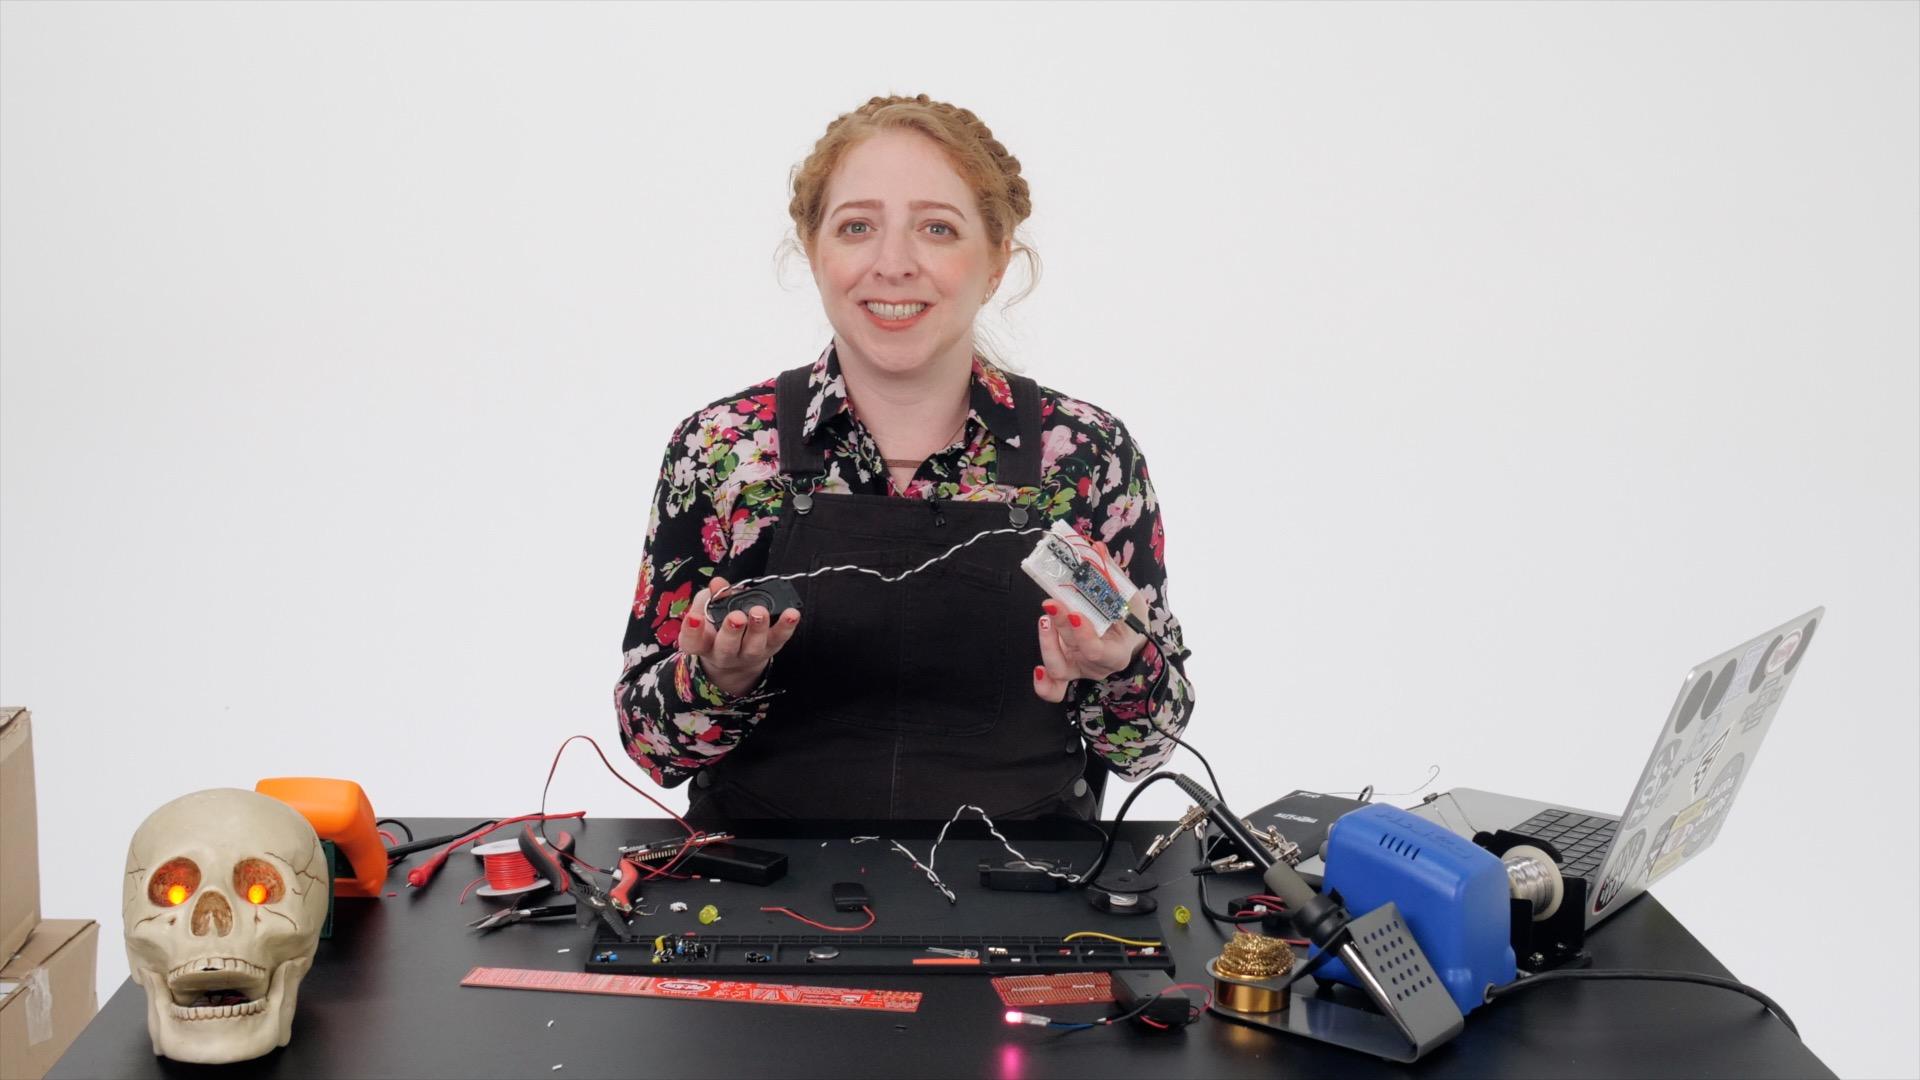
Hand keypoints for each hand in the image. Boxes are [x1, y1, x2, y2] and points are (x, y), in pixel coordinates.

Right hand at [679, 576, 801, 697]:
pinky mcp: (770, 649)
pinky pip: (779, 639)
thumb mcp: (707, 609)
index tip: (695, 617)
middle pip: (726, 647)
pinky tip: (791, 614)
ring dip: (758, 629)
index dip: (692, 630)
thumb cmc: (717, 626)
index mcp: (702, 643)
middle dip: (732, 631)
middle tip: (737, 617)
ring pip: (753, 646)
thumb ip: (712, 596)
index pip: (692, 641)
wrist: (736, 656)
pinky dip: (786, 627)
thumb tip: (718, 583)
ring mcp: (748, 654)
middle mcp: (723, 653)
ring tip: (760, 612)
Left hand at [1033, 549, 1149, 702]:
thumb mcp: (1129, 596)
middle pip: (1075, 651)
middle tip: (1051, 603)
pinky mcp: (1066, 668)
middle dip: (1060, 626)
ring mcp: (1079, 669)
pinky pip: (1053, 689)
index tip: (1073, 612)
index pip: (1098, 650)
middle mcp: (1097, 665)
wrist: (1127, 636)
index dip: (1083, 634)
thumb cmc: (1129, 617)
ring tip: (1044, 618)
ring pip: (1059, 668)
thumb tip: (1096, 547)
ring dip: (1047, 644)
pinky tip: (1036, 670)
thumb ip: (1112, 575)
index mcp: (1117, 651)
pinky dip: (1043, 684)